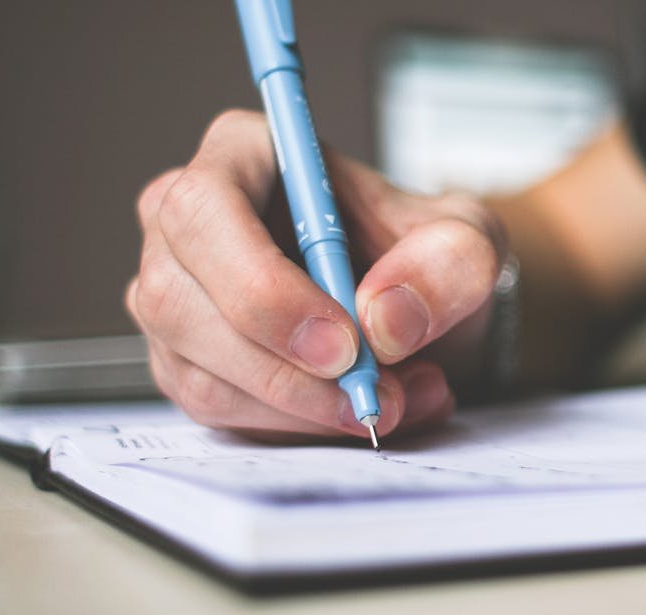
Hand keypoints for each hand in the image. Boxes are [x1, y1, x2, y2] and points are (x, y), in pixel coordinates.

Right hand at [126, 110, 506, 440]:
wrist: (420, 308)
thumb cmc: (425, 254)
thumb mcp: (469, 240)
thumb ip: (448, 262)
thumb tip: (384, 319)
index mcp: (243, 155)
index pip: (204, 211)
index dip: (263, 286)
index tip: (344, 344)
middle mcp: (186, 223)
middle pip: (180, 302)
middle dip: (286, 371)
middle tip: (375, 396)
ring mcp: (176, 298)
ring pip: (201, 373)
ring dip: (305, 409)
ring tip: (398, 400)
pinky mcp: (188, 364)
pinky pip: (222, 414)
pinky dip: (300, 428)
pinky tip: (362, 410)